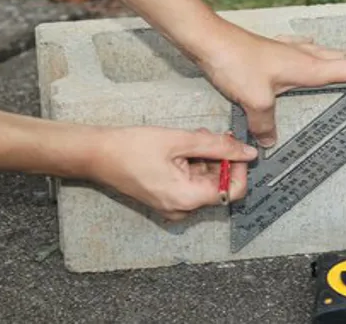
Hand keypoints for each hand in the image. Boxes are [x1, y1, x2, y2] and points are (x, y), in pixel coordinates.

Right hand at [88, 126, 257, 220]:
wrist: (97, 155)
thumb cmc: (132, 148)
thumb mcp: (180, 141)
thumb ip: (218, 147)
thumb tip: (248, 152)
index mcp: (187, 199)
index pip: (232, 191)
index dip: (239, 167)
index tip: (235, 147)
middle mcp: (182, 210)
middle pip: (218, 186)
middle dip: (219, 159)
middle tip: (209, 135)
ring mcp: (173, 207)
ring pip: (204, 183)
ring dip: (205, 160)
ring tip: (192, 138)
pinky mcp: (166, 200)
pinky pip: (190, 185)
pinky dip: (192, 166)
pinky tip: (182, 149)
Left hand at [198, 32, 345, 146]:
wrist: (210, 40)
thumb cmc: (235, 63)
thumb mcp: (255, 100)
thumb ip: (267, 125)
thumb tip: (270, 142)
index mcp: (311, 68)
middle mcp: (306, 58)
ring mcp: (291, 54)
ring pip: (328, 58)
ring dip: (345, 65)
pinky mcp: (276, 54)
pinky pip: (305, 56)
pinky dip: (315, 61)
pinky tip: (308, 63)